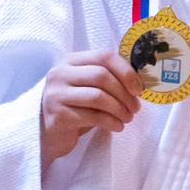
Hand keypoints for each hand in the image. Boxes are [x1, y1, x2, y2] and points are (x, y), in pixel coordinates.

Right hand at [39, 49, 140, 164]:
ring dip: (120, 109)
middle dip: (125, 94)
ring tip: (127, 118)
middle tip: (135, 108)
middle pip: (102, 76)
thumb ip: (107, 79)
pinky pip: (92, 116)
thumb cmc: (75, 107)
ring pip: (98, 97)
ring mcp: (56, 94)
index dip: (126, 71)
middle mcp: (60, 74)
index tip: (139, 89)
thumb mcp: (89, 87)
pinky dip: (111, 122)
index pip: (104, 56)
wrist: (48, 133)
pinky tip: (117, 127)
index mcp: (71, 61)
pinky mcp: (57, 115)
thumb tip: (141, 83)